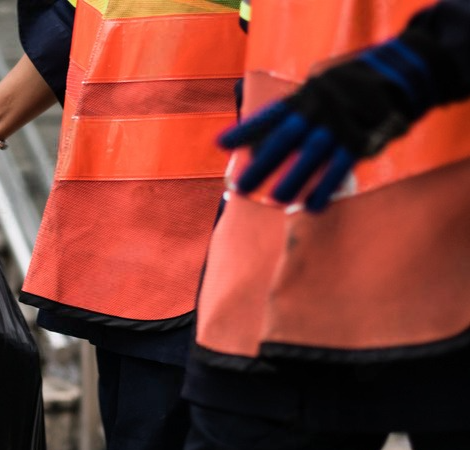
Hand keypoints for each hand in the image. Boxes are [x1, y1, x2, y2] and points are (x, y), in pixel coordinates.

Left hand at [220, 38, 434, 211]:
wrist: (398, 74)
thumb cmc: (343, 91)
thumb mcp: (313, 93)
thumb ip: (285, 117)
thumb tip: (251, 146)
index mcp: (303, 98)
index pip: (269, 116)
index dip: (245, 131)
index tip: (220, 144)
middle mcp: (318, 110)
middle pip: (285, 139)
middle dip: (262, 164)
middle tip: (240, 188)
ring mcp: (340, 124)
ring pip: (312, 154)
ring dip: (294, 178)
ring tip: (275, 200)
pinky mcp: (362, 138)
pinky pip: (341, 166)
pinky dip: (326, 187)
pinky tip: (311, 207)